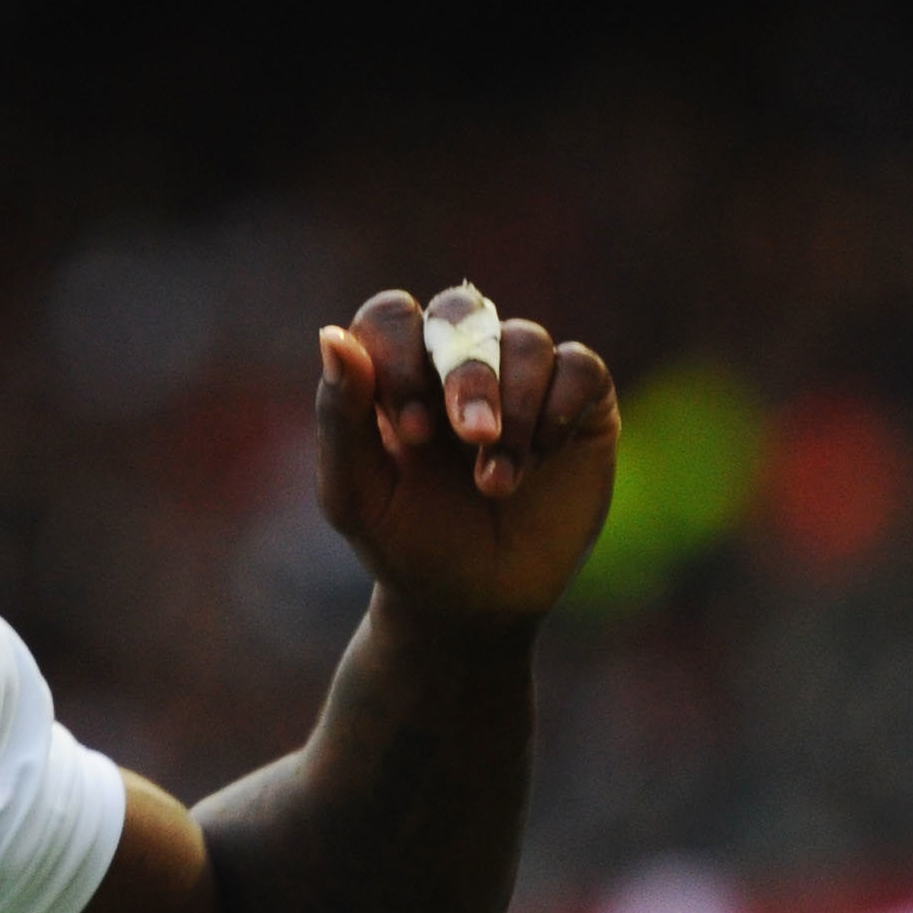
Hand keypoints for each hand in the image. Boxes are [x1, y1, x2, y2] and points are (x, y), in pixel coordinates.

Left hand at [314, 286, 619, 623]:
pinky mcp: (580, 403)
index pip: (392, 317)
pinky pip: (580, 366)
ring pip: (526, 339)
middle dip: (468, 374)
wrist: (473, 602)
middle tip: (473, 437)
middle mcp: (457, 362)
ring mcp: (521, 379)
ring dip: (515, 411)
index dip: (401, 360)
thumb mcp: (356, 493)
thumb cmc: (403, 542)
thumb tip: (331, 336)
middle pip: (461, 311)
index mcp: (394, 372)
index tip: (411, 434)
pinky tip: (541, 458)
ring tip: (496, 482)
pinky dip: (560, 408)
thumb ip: (339, 416)